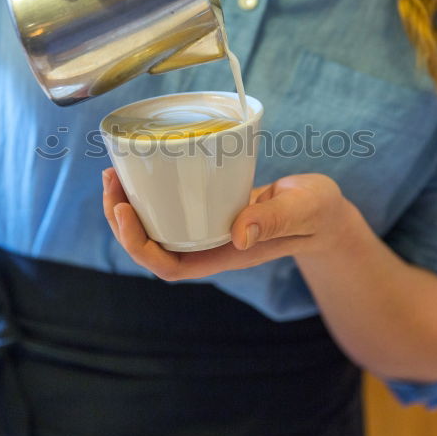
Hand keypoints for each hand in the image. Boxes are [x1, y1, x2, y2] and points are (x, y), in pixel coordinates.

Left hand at [102, 168, 357, 279]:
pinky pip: (169, 209)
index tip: (125, 210)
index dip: (138, 245)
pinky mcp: (209, 208)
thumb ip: (277, 220)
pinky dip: (149, 192)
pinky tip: (141, 169)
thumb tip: (239, 234)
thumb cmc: (317, 214)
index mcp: (226, 255)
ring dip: (128, 206)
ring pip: (155, 229)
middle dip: (121, 220)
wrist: (324, 212)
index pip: (169, 266)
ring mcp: (208, 229)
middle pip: (151, 249)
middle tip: (111, 178)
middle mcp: (209, 246)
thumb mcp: (304, 210)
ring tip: (115, 172)